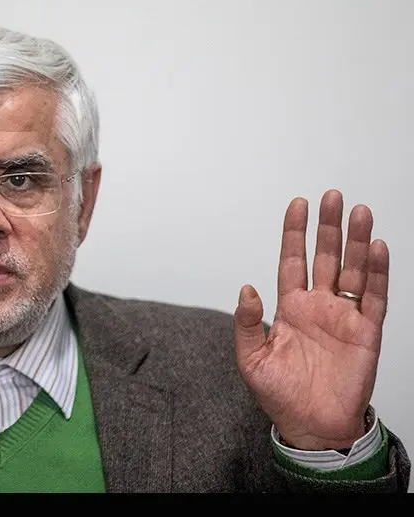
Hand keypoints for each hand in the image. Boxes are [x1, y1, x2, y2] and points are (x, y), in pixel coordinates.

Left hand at [233, 189, 387, 450]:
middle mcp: (317, 306)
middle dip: (328, 227)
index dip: (295, 233)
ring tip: (359, 212)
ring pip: (352, 269)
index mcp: (289, 308)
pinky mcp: (366, 331)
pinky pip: (374, 296)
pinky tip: (377, 247)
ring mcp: (343, 316)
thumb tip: (245, 289)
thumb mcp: (251, 358)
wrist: (312, 425)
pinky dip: (377, 271)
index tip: (298, 204)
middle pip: (325, 256)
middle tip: (332, 197)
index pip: (293, 260)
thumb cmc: (280, 394)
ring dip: (356, 241)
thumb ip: (247, 323)